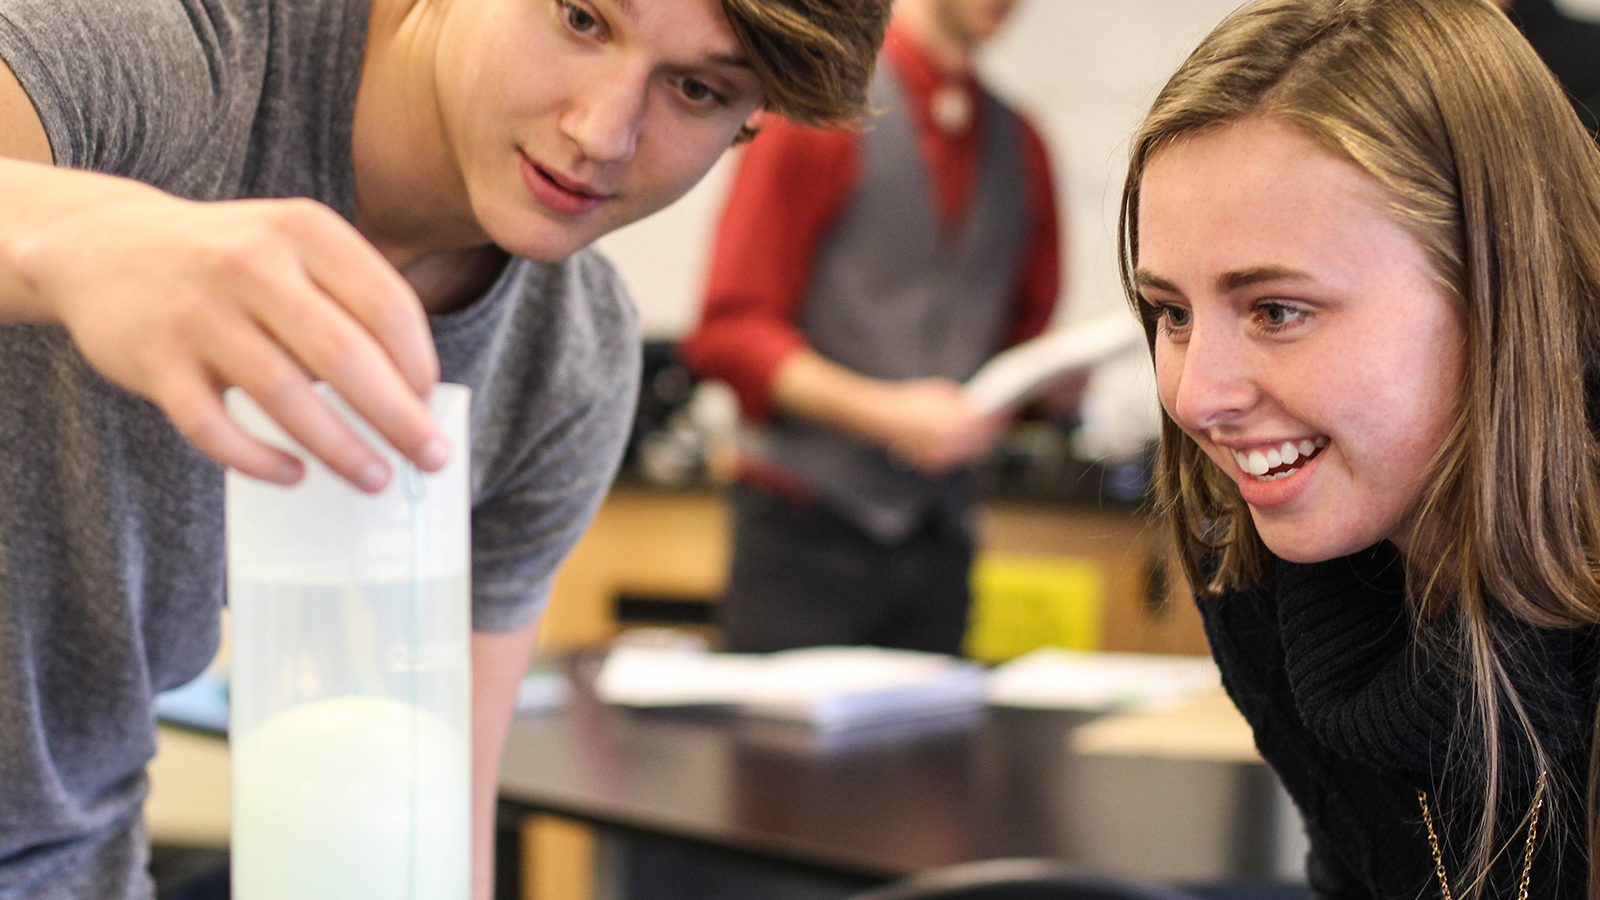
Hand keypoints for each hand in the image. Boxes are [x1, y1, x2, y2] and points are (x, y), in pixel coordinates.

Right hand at [20, 194, 444, 489]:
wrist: (103, 246)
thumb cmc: (228, 259)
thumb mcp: (293, 247)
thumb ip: (351, 301)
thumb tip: (414, 394)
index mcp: (303, 230)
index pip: (387, 305)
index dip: (419, 363)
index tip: (431, 401)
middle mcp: (253, 264)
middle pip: (345, 357)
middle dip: (399, 417)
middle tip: (431, 458)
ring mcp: (199, 313)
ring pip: (285, 397)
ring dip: (340, 448)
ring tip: (375, 477)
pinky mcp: (155, 360)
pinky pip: (214, 426)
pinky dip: (259, 459)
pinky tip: (293, 473)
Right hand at [877, 378, 1003, 474]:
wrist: (880, 417)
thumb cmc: (910, 400)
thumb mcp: (941, 391)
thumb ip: (962, 401)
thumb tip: (981, 407)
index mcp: (954, 420)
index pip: (987, 421)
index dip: (1000, 416)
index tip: (1008, 409)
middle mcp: (950, 443)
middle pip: (983, 441)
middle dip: (993, 431)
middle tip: (1001, 421)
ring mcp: (941, 457)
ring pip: (971, 453)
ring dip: (981, 442)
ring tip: (987, 431)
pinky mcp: (933, 466)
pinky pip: (956, 459)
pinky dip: (963, 450)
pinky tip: (967, 440)